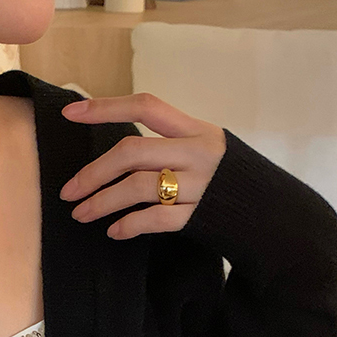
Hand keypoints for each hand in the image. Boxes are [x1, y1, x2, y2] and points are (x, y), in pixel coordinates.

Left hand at [59, 92, 226, 239]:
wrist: (267, 210)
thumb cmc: (224, 176)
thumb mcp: (202, 146)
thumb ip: (166, 143)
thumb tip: (113, 155)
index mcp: (195, 129)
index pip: (145, 106)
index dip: (106, 107)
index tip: (70, 113)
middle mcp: (197, 152)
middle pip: (132, 152)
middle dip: (93, 173)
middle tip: (68, 192)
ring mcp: (199, 184)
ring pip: (138, 187)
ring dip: (102, 201)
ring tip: (81, 213)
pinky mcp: (200, 215)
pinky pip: (156, 219)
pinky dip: (129, 225)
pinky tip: (113, 230)